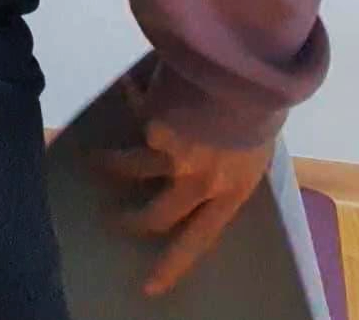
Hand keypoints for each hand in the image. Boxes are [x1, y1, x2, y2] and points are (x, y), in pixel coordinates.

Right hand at [91, 75, 274, 296]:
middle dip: (130, 220)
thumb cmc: (263, 106)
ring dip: (110, 164)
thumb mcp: (258, 144)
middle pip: (156, 215)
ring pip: (132, 168)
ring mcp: (175, 155)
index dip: (172, 265)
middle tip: (113, 220)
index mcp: (232, 191)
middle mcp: (200, 182)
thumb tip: (218, 164)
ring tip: (95, 159)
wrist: (251, 72)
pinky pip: (138, 112)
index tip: (149, 287)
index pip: (200, 239)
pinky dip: (133, 98)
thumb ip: (233, 161)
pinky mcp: (155, 124)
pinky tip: (130, 87)